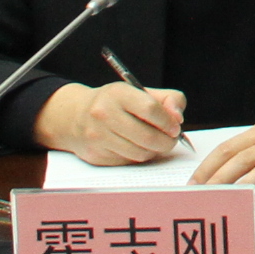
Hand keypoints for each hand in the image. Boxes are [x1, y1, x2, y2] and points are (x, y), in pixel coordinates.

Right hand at [35, 80, 188, 163]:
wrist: (76, 116)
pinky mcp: (96, 155)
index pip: (150, 109)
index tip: (176, 127)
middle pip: (147, 136)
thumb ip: (168, 99)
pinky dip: (138, 157)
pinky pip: (128, 162)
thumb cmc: (116, 103)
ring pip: (139, 153)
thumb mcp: (140, 91)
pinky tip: (138, 147)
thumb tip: (178, 119)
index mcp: (118, 94)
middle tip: (171, 140)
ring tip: (156, 143)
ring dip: (154, 151)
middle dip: (166, 142)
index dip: (168, 121)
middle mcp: (104, 114)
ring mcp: (98, 136)